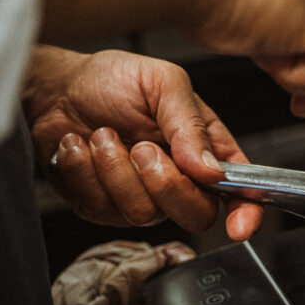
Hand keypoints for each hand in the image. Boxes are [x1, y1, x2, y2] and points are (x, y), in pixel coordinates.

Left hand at [22, 46, 262, 240]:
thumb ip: (190, 124)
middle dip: (165, 183)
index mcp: (206, 148)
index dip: (246, 212)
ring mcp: (142, 196)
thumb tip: (211, 170)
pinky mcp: (103, 207)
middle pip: (196, 214)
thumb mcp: (163, 83)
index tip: (238, 225)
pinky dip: (84, 172)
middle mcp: (180, 178)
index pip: (241, 190)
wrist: (58, 88)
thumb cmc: (114, 79)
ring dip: (115, 169)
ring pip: (144, 214)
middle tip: (142, 146)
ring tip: (103, 135)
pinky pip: (101, 210)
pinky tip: (80, 147)